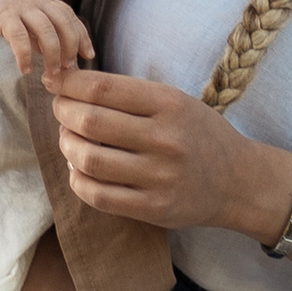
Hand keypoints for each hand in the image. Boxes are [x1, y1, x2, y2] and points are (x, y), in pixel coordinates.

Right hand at [0, 0, 96, 87]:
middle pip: (63, 22)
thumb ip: (34, 25)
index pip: (69, 15)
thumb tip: (48, 49)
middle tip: (69, 68)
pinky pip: (18, 37)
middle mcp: (34, 0)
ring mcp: (19, 6)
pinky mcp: (2, 14)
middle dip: (70, 46)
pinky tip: (25, 70)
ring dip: (52, 54)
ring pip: (46, 30)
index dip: (81, 35)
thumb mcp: (19, 7)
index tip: (88, 54)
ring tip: (51, 74)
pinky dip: (24, 55)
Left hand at [46, 68, 278, 229]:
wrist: (239, 181)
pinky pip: (98, 195)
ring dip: (66, 145)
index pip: (102, 88)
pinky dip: (77, 179)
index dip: (67, 84)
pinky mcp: (154, 208)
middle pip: (89, 121)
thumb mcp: (174, 101)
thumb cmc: (197, 134)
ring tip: (68, 139)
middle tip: (61, 111)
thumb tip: (68, 84)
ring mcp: (160, 176)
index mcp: (169, 103)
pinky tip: (79, 169)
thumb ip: (127, 94)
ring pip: (88, 158)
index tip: (52, 81)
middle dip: (63, 112)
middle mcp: (165, 139)